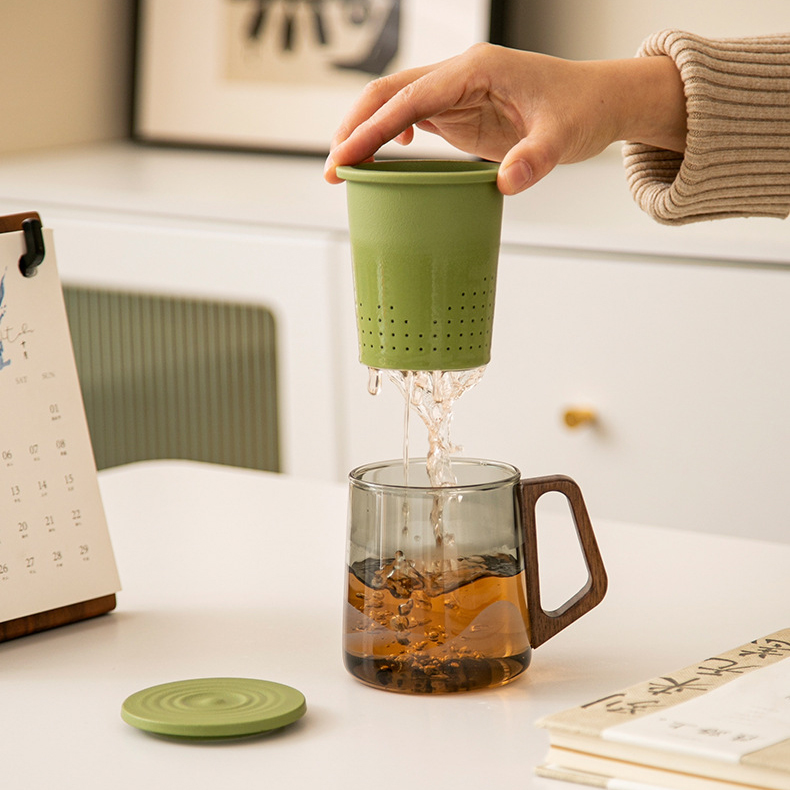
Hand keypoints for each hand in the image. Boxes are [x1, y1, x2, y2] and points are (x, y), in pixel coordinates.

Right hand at [324, 43, 685, 194]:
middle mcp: (460, 75)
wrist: (599, 101)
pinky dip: (390, 136)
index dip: (372, 127)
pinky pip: (413, 117)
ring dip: (367, 132)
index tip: (345, 155)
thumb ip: (534, 158)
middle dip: (356, 127)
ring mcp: (458, 92)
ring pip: (396, 103)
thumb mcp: (563, 136)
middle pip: (390, 92)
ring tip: (346, 168)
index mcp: (476, 70)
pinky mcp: (461, 110)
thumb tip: (506, 183)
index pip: (410, 96)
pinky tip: (387, 157)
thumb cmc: (582, 108)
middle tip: (334, 168)